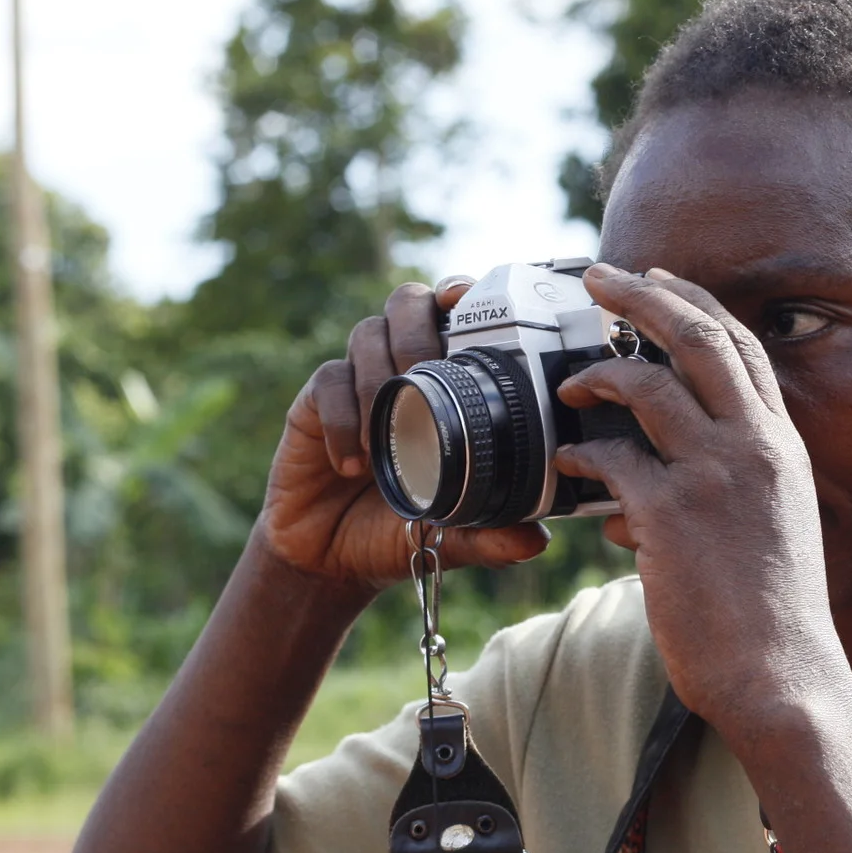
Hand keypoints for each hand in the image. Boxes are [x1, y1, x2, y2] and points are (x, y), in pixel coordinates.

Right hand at [258, 278, 549, 592]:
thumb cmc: (400, 530)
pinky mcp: (314, 402)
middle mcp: (401, 369)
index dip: (461, 294)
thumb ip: (490, 534)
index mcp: (446, 383)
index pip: (455, 315)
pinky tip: (353, 463)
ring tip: (386, 437)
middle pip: (408, 302)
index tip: (466, 299)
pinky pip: (329, 382)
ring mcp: (357, 380)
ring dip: (379, 378)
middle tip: (421, 375)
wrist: (333, 558)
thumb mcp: (452, 536)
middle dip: (417, 328)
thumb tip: (538, 540)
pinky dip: (344, 419)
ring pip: (366, 334)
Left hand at [553, 263, 851, 735]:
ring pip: (648, 383)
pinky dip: (579, 453)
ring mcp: (714, 477)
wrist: (784, 678)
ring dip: (598, 372)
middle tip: (597, 275)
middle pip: (699, 338)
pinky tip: (563, 463)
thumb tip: (662, 481)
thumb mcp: (777, 531)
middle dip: (644, 295)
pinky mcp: (671, 515)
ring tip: (567, 383)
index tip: (661, 280)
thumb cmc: (777, 621)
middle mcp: (755, 448)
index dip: (697, 305)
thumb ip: (738, 490)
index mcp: (784, 447)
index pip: (743, 349)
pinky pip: (610, 458)